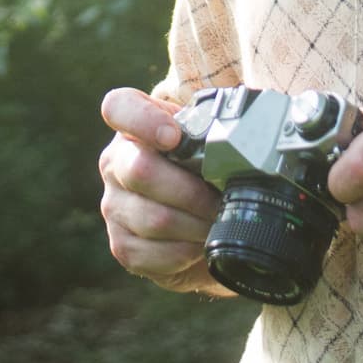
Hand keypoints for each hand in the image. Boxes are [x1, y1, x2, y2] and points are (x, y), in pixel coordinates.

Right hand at [97, 86, 226, 293]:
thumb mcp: (206, 142)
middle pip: (142, 171)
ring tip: (217, 223)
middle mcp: (115, 163)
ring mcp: (114, 206)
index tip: (174, 137)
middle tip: (220, 200)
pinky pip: (153, 254)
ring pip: (154, 218)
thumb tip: (248, 135)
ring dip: (196, 226)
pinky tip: (199, 245)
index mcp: (133, 128)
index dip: (143, 120)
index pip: (119, 107)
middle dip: (192, 191)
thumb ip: (215, 129)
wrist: (196, 221)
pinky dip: (186, 253)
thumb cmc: (203, 172)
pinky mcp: (122, 246)